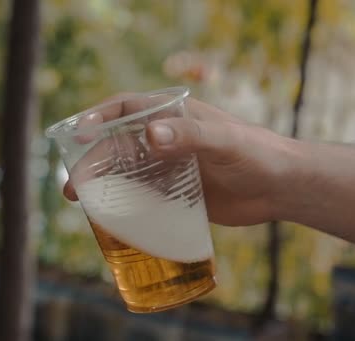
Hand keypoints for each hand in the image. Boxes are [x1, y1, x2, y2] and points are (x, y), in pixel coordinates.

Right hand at [63, 95, 299, 226]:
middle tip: (74, 185)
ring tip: (81, 201)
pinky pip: (142, 196)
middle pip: (118, 145)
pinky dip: (124, 204)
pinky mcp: (176, 193)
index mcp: (174, 116)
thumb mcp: (225, 142)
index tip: (78, 133)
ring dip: (102, 184)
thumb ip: (190, 136)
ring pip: (126, 172)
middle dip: (93, 161)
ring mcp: (169, 167)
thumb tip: (149, 135)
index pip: (127, 109)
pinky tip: (110, 217)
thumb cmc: (257, 154)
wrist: (281, 188)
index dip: (99, 117)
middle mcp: (166, 139)